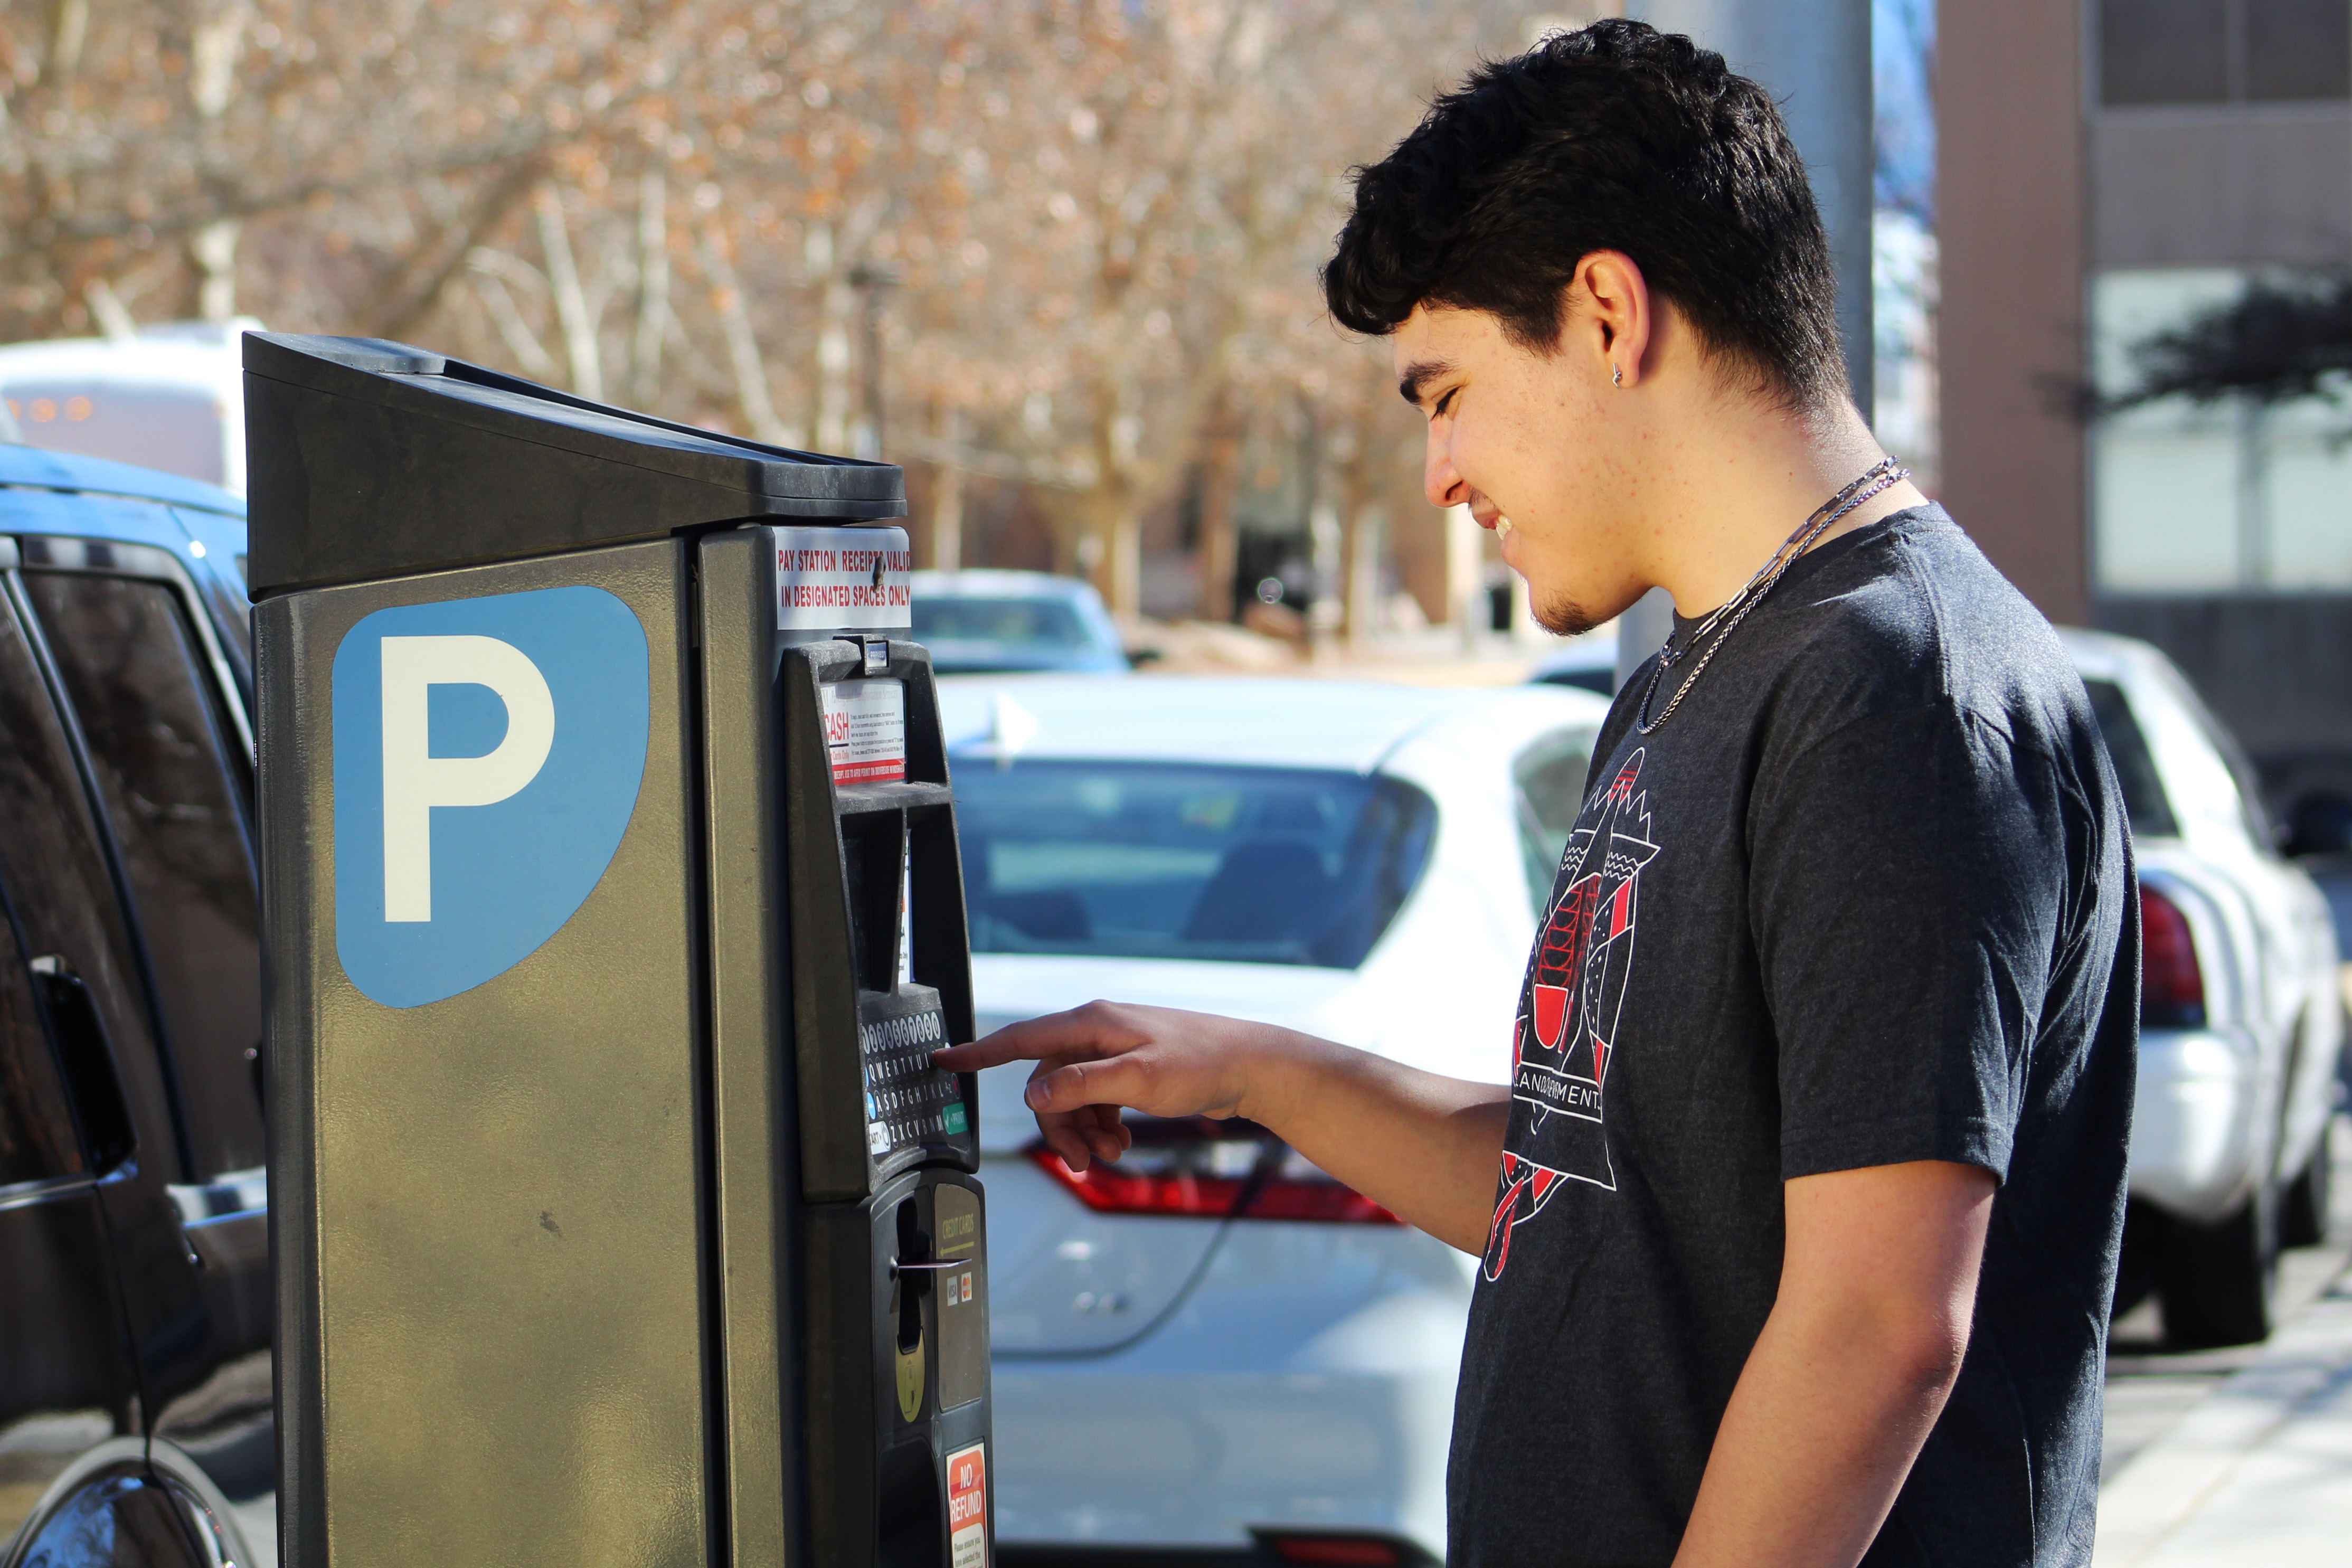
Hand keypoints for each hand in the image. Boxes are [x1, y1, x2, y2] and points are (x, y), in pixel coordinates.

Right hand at [932, 1002, 1286, 1172]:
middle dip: (1059, 1125)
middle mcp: (1097, 1032)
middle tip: (1081, 1161)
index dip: (979, 1053)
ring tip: (1110, 1155)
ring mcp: (1114, 1050)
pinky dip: (1102, 1125)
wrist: (1252, 1066)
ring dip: (1084, 1131)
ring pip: (1073, 1097)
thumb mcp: (1139, 1079)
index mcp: (1091, 1024)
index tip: (944, 1060)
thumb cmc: (1203, 1064)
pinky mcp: (1131, 1068)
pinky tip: (1122, 1142)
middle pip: (1049, 1083)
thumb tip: (1036, 1094)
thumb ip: (1083, 1085)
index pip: (1021, 1039)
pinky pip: (1097, 1100)